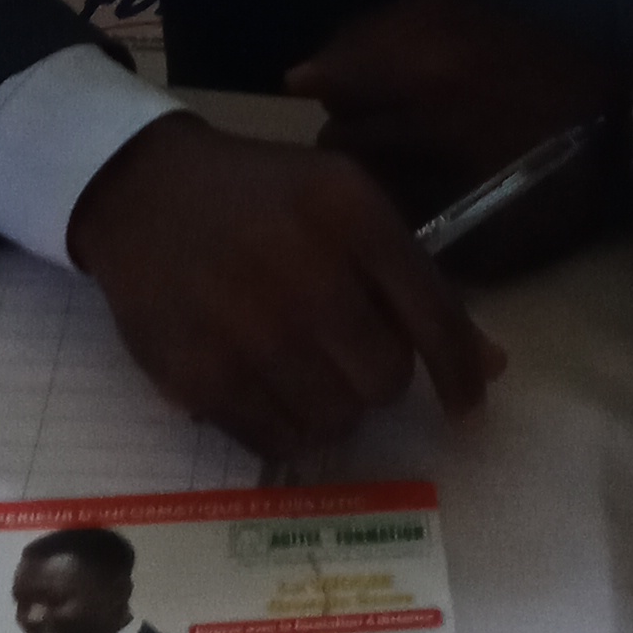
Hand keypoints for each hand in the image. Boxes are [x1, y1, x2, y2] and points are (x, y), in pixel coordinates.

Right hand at [65, 113, 503, 455]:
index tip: (467, 406)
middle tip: (348, 355)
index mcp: (348, 210)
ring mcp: (246, 325)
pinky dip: (286, 427)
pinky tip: (268, 387)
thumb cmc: (262, 198)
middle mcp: (301, 266)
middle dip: (377, 377)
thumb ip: (414, 281)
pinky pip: (277, 440)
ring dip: (332, 407)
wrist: (142, 192)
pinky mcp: (198, 373)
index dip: (458, 370)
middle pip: (384, 379)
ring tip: (303, 368)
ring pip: (335, 420)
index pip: (430, 312)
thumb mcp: (343, 203)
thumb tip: (490, 369)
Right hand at [291, 0, 632, 250]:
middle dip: (342, 118)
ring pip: (352, 40)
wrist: (624, 118)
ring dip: (350, 76)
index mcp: (426, 107)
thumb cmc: (556, 186)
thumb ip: (407, 215)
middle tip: (361, 148)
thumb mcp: (483, 231)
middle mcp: (420, 46)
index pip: (341, 138)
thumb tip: (354, 201)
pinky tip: (392, 75)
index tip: (351, 187)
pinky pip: (387, 17)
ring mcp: (436, 12)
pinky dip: (376, 45)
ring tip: (368, 109)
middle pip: (334, 81)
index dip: (342, 171)